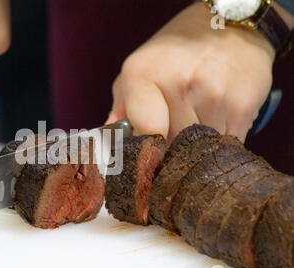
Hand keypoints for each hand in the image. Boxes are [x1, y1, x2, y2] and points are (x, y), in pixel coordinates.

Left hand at [106, 2, 275, 141]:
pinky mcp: (241, 106)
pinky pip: (223, 145)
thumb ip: (122, 106)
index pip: (144, 131)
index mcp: (144, 73)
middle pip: (171, 145)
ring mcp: (213, 94)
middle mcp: (179, 82)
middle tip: (171, 136)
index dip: (146, 152)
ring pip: (197, 149)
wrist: (229, 26)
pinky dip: (217, 144)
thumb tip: (110, 142)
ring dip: (194, 147)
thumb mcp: (139, 68)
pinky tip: (214, 122)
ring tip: (194, 123)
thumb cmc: (175, 53)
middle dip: (169, 150)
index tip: (148, 158)